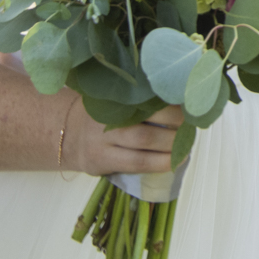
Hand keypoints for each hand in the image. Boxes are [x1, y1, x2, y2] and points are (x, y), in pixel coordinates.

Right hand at [65, 100, 187, 175]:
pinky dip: (159, 163)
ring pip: (144, 143)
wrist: (65, 134)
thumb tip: (181, 95)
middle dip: (175, 123)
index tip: (190, 101)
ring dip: (171, 144)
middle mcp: (108, 118)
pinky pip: (136, 164)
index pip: (146, 97)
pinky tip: (174, 161)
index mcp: (115, 98)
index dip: (171, 101)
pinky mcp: (102, 161)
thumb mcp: (114, 99)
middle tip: (192, 124)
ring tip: (187, 143)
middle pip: (147, 119)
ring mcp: (104, 141)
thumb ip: (139, 97)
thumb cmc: (101, 114)